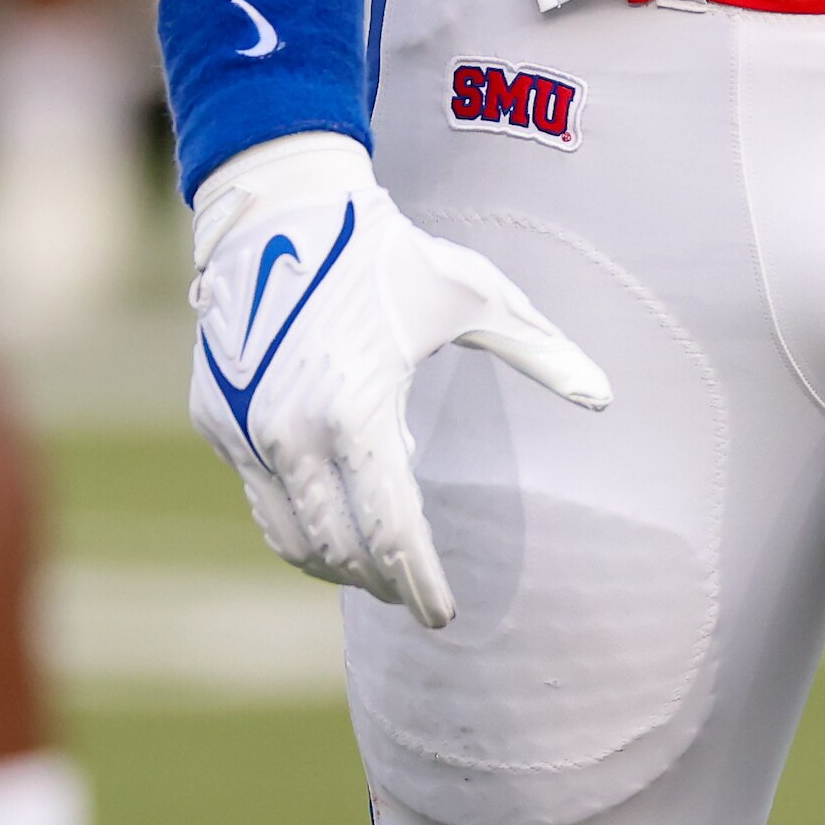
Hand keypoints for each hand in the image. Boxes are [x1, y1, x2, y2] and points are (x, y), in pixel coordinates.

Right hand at [186, 128, 609, 626]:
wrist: (279, 207)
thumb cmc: (387, 252)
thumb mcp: (474, 295)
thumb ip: (539, 350)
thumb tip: (605, 395)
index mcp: (357, 411)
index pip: (393, 532)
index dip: (420, 584)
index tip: (443, 616)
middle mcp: (293, 433)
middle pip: (341, 551)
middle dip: (381, 582)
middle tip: (413, 592)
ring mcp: (246, 431)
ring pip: (291, 538)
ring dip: (335, 565)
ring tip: (375, 568)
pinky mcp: (218, 419)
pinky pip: (261, 497)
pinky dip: (298, 523)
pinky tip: (332, 517)